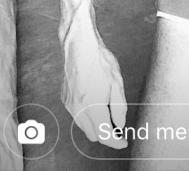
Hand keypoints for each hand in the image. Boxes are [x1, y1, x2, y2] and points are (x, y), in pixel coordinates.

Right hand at [61, 32, 127, 148]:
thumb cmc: (99, 60)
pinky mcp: (65, 99)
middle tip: (118, 127)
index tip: (123, 141)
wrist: (80, 46)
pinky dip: (86, 116)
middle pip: (93, 135)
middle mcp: (78, 109)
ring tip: (107, 114)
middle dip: (106, 134)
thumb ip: (119, 108)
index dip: (116, 141)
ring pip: (84, 127)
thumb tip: (120, 125)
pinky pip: (77, 116)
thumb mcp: (117, 83)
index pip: (105, 135)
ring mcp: (69, 105)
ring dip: (95, 126)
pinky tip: (94, 103)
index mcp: (93, 106)